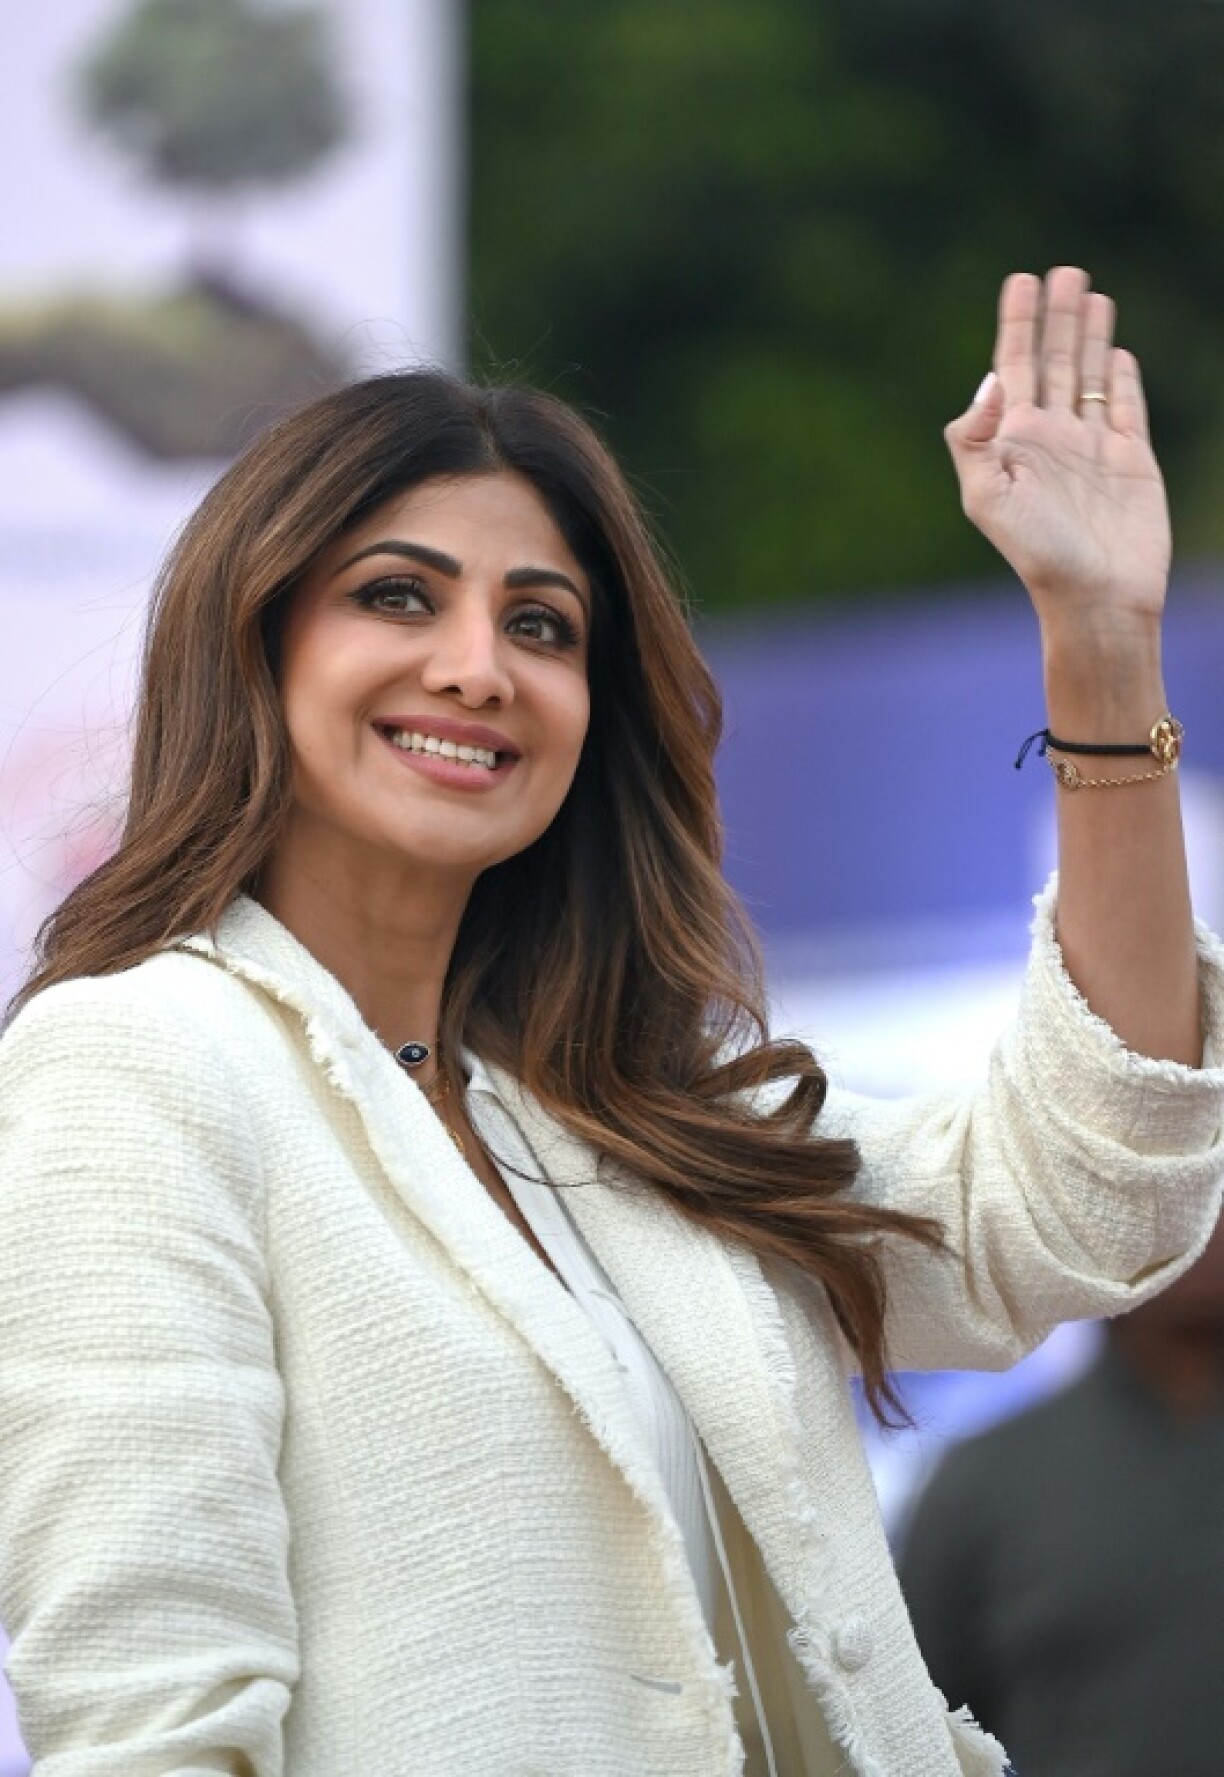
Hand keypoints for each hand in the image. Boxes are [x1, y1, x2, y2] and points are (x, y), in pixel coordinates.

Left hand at [945, 267, 1169, 640]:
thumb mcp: (988, 498)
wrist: (1096, 597)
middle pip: (1055, 362)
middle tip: (1062, 270)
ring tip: (1090, 293)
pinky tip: (1116, 354)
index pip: (1014, 367)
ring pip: (1091, 377)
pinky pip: (1126, 409)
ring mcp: (1093, 448)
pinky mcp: (1132, 462)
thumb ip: (975, 439)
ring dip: (1090, 336)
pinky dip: (1122, 380)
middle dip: (1056, 317)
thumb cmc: (1038, 554)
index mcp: (1015, 441)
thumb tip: (991, 380)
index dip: (1016, 324)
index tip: (1020, 280)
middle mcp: (1052, 439)